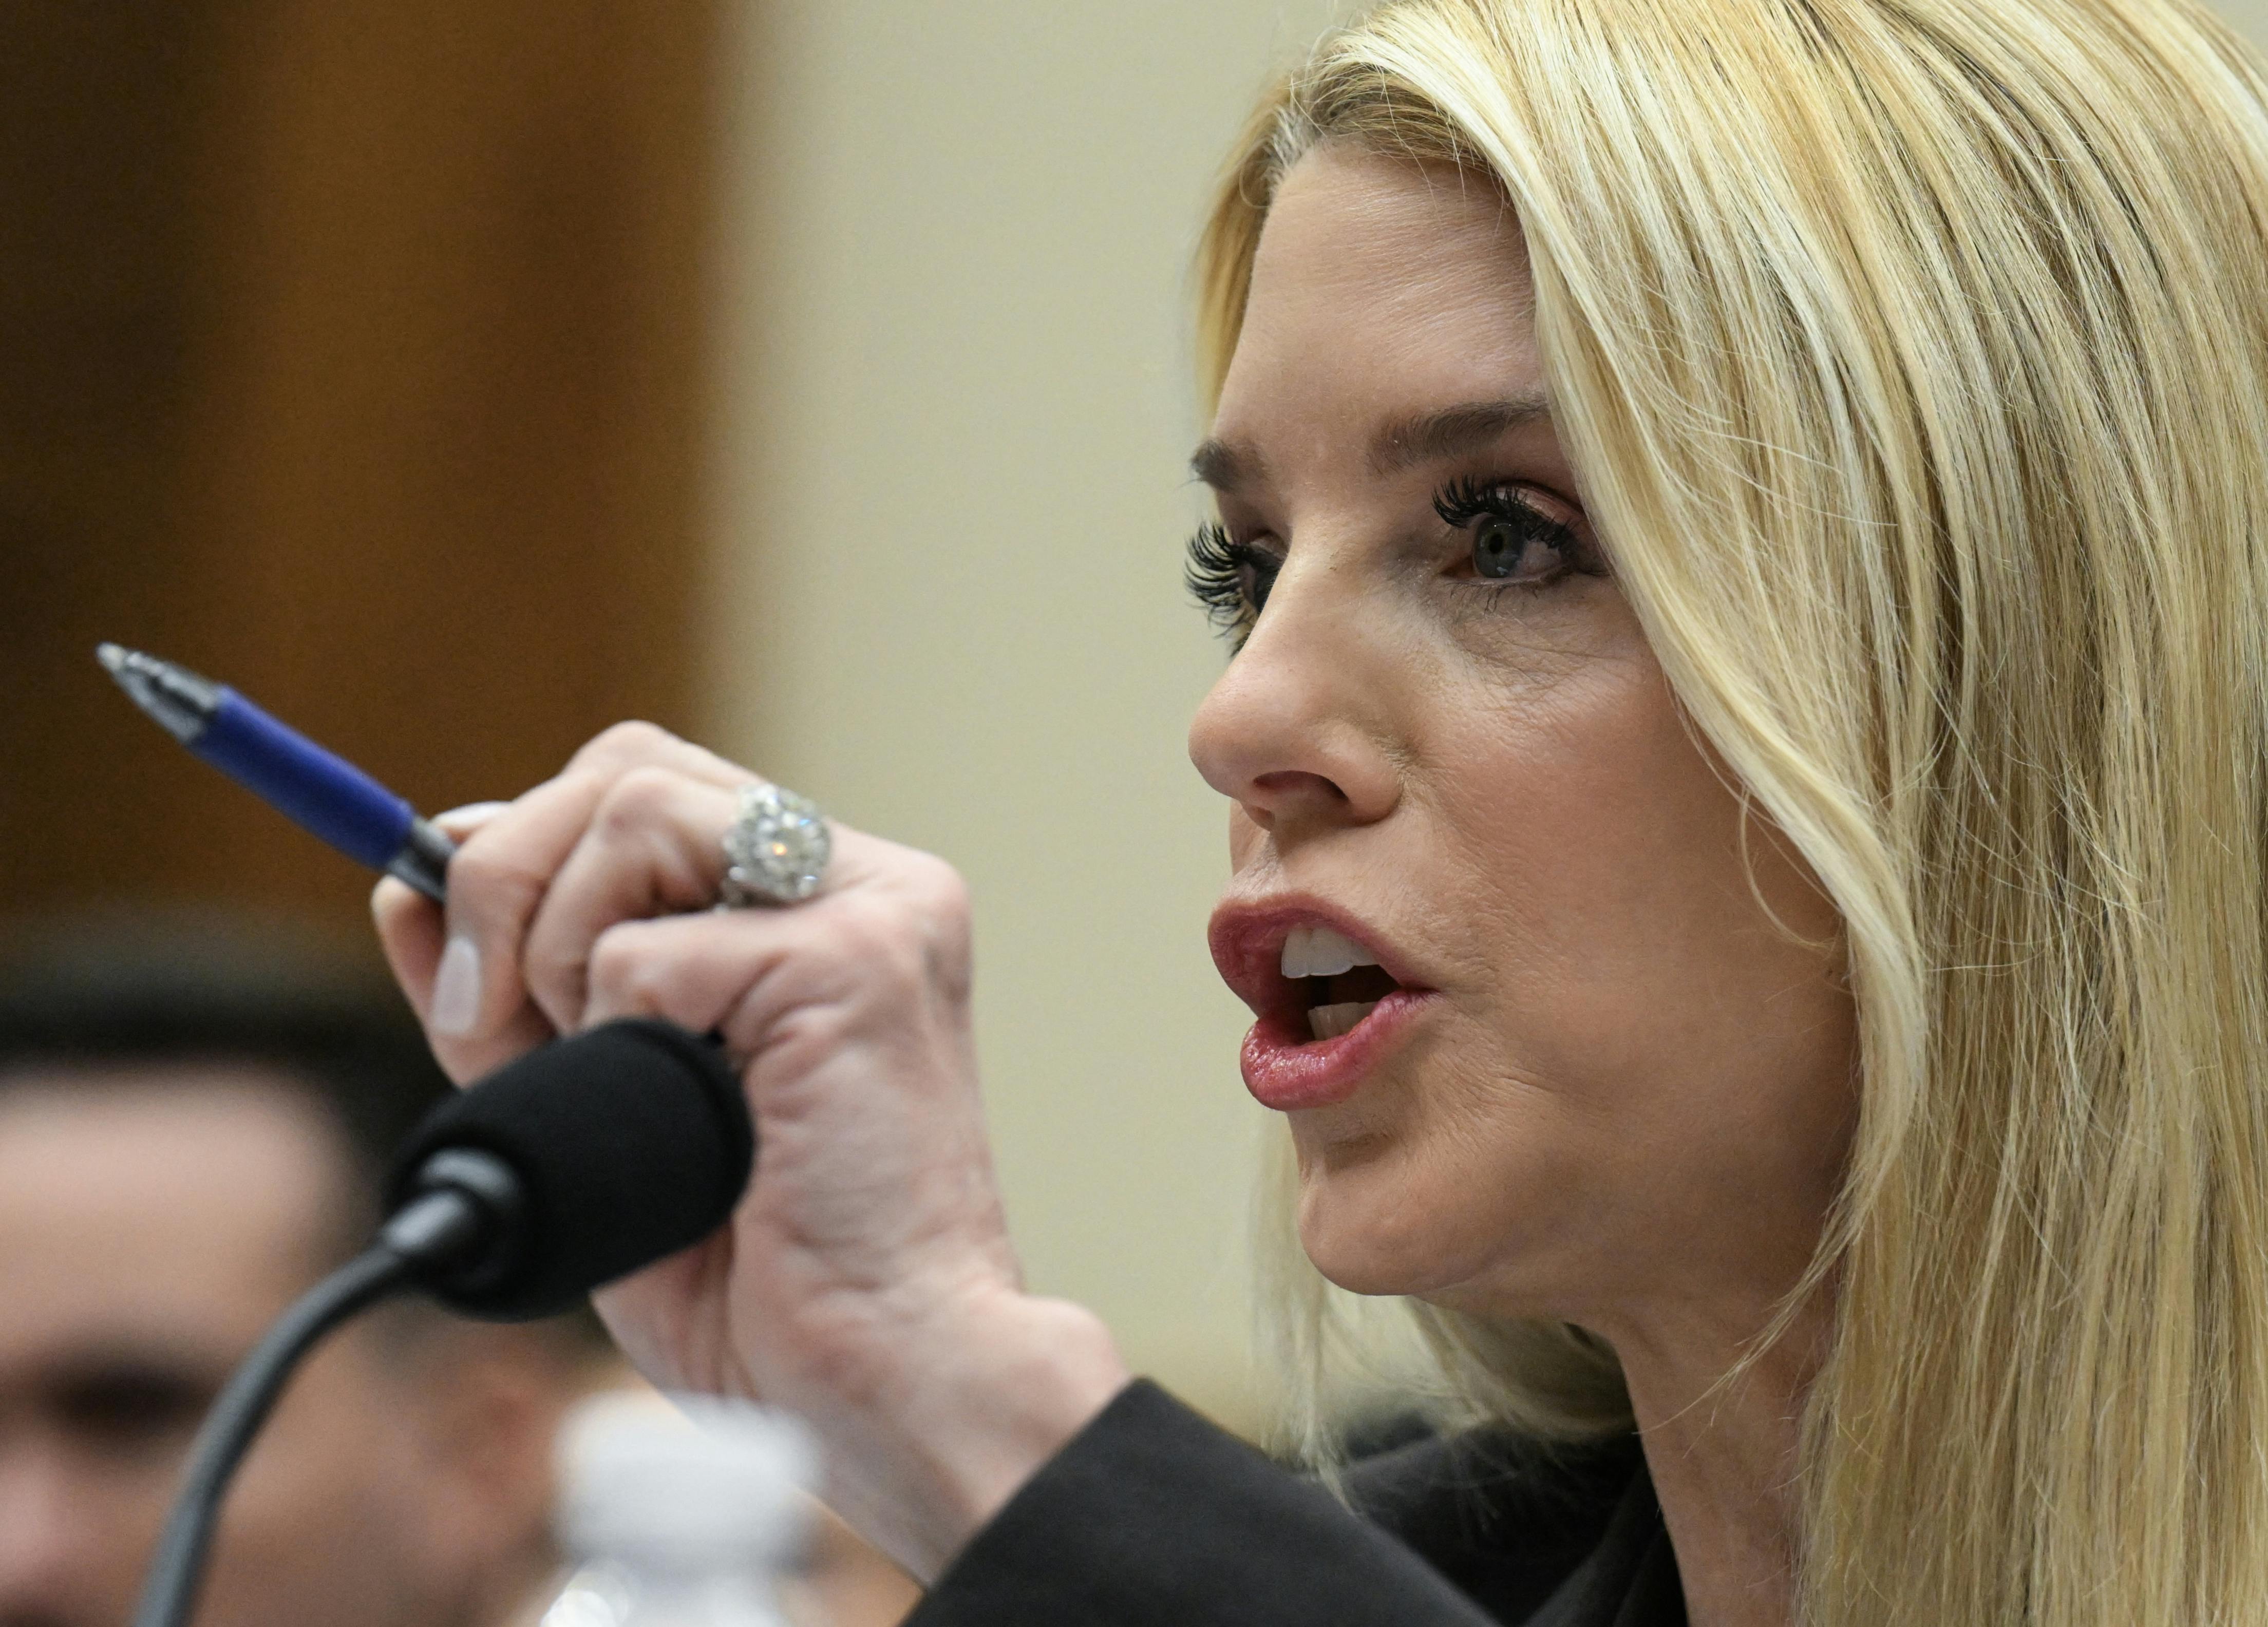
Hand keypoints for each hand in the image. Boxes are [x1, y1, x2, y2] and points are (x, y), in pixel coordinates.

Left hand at [372, 723, 1127, 1574]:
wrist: (881, 1375)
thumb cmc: (761, 1271)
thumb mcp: (594, 1104)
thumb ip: (516, 992)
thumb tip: (408, 880)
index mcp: (820, 901)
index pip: (639, 785)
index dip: (521, 853)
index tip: (467, 976)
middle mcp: (864, 877)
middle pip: (625, 763)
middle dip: (506, 877)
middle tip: (487, 1018)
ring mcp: (875, 906)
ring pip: (629, 811)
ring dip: (555, 952)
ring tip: (603, 1073)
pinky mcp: (861, 959)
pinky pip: (648, 950)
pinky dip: (613, 1037)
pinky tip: (675, 1114)